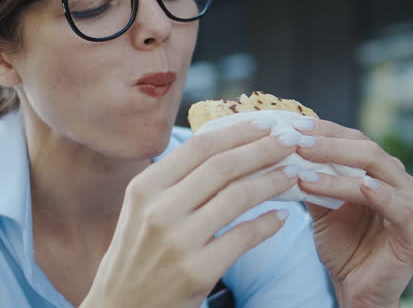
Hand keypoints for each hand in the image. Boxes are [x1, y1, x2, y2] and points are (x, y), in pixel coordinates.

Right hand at [81, 119, 299, 307]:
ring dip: (272, 181)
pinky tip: (281, 217)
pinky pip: (243, 238)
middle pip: (223, 166)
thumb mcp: (141, 209)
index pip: (200, 147)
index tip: (266, 123)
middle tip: (290, 140)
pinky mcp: (196, 272)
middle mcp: (159, 209)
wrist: (120, 306)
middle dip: (263, 149)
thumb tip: (224, 146)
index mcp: (145, 187)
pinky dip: (267, 224)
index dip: (238, 131)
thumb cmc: (137, 255)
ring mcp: (178, 241)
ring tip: (293, 173)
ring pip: (237, 197)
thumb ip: (174, 180)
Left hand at [291, 119, 412, 307]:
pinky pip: (401, 210)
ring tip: (306, 170)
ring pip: (377, 175)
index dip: (325, 131)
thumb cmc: (343, 246)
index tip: (293, 125)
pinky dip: (381, 196)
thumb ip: (313, 178)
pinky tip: (363, 186)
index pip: (355, 140)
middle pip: (367, 151)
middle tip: (298, 142)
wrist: (356, 291)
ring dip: (339, 171)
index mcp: (382, 172)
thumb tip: (285, 148)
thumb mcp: (322, 207)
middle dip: (329, 145)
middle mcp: (403, 183)